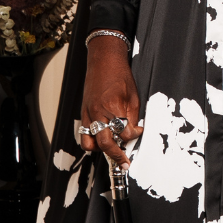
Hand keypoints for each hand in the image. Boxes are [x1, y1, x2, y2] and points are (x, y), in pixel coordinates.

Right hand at [77, 35, 142, 166]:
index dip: (134, 135)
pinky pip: (85, 133)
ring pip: (89, 142)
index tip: (138, 131)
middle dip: (116, 155)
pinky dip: (92, 139)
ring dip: (100, 149)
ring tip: (111, 149)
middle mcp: (98, 113)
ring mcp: (88, 114)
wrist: (103, 60)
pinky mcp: (83, 113)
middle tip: (124, 162)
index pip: (124, 133)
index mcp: (113, 107)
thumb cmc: (118, 74)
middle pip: (105, 143)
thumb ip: (132, 117)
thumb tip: (133, 132)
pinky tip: (102, 137)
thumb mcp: (133, 96)